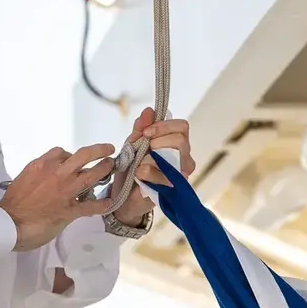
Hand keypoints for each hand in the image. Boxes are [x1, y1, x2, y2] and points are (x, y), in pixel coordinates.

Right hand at [0, 143, 115, 251]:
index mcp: (42, 165)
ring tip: (111, 166)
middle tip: (108, 149)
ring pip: (91, 176)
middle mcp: (57, 173)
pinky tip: (109, 203)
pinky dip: (102, 204)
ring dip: (104, 169)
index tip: (74, 160)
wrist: (9, 223)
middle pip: (83, 156)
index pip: (61, 152)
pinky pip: (91, 205)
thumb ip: (38, 175)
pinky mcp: (70, 210)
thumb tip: (47, 177)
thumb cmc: (12, 203)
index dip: (71, 155)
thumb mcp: (24, 178)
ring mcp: (65, 191)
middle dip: (99, 150)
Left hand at [109, 108, 194, 225]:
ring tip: (139, 165)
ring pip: (172, 158)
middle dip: (157, 142)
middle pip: (180, 140)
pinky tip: (139, 177)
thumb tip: (149, 110)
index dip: (164, 126)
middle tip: (143, 149)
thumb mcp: (132, 145)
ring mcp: (182, 175)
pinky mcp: (175, 190)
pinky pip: (163, 176)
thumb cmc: (130, 169)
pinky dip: (146, 173)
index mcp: (176, 144)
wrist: (122, 197)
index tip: (146, 132)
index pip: (182, 127)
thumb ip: (140, 128)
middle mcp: (184, 158)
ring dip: (150, 159)